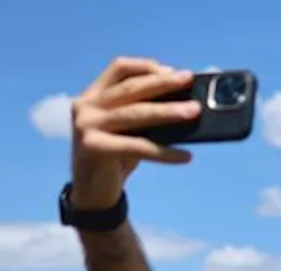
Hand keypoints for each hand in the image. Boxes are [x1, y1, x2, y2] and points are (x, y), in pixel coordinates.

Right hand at [71, 58, 199, 209]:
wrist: (93, 193)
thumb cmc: (116, 157)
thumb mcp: (130, 131)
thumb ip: (146, 115)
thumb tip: (187, 106)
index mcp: (93, 95)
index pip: (119, 68)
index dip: (146, 66)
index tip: (173, 71)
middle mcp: (86, 106)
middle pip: (130, 88)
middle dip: (163, 83)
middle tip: (189, 80)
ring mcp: (86, 126)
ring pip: (135, 113)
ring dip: (168, 111)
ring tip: (195, 111)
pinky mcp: (93, 147)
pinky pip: (138, 146)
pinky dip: (165, 152)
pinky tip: (186, 157)